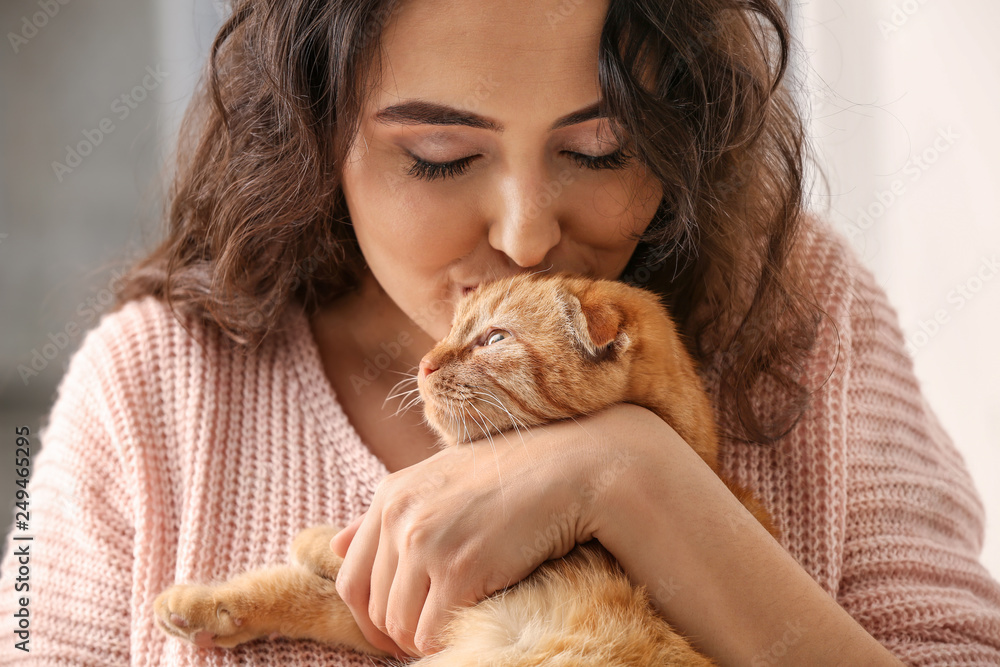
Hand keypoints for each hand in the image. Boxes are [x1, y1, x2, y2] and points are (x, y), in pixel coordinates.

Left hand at [330, 404, 645, 657]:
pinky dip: (448, 640)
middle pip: (374, 608)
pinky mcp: (459, 569)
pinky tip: (473, 623)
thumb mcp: (440, 478)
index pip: (353, 578)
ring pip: (402, 626)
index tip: (396, 631)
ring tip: (456, 626)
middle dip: (398, 633)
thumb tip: (339, 544)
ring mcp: (427, 542)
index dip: (370, 616)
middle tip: (431, 637)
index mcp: (390, 494)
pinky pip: (434, 631)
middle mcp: (399, 516)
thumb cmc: (512, 474)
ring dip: (426, 639)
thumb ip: (390, 510)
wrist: (571, 470)